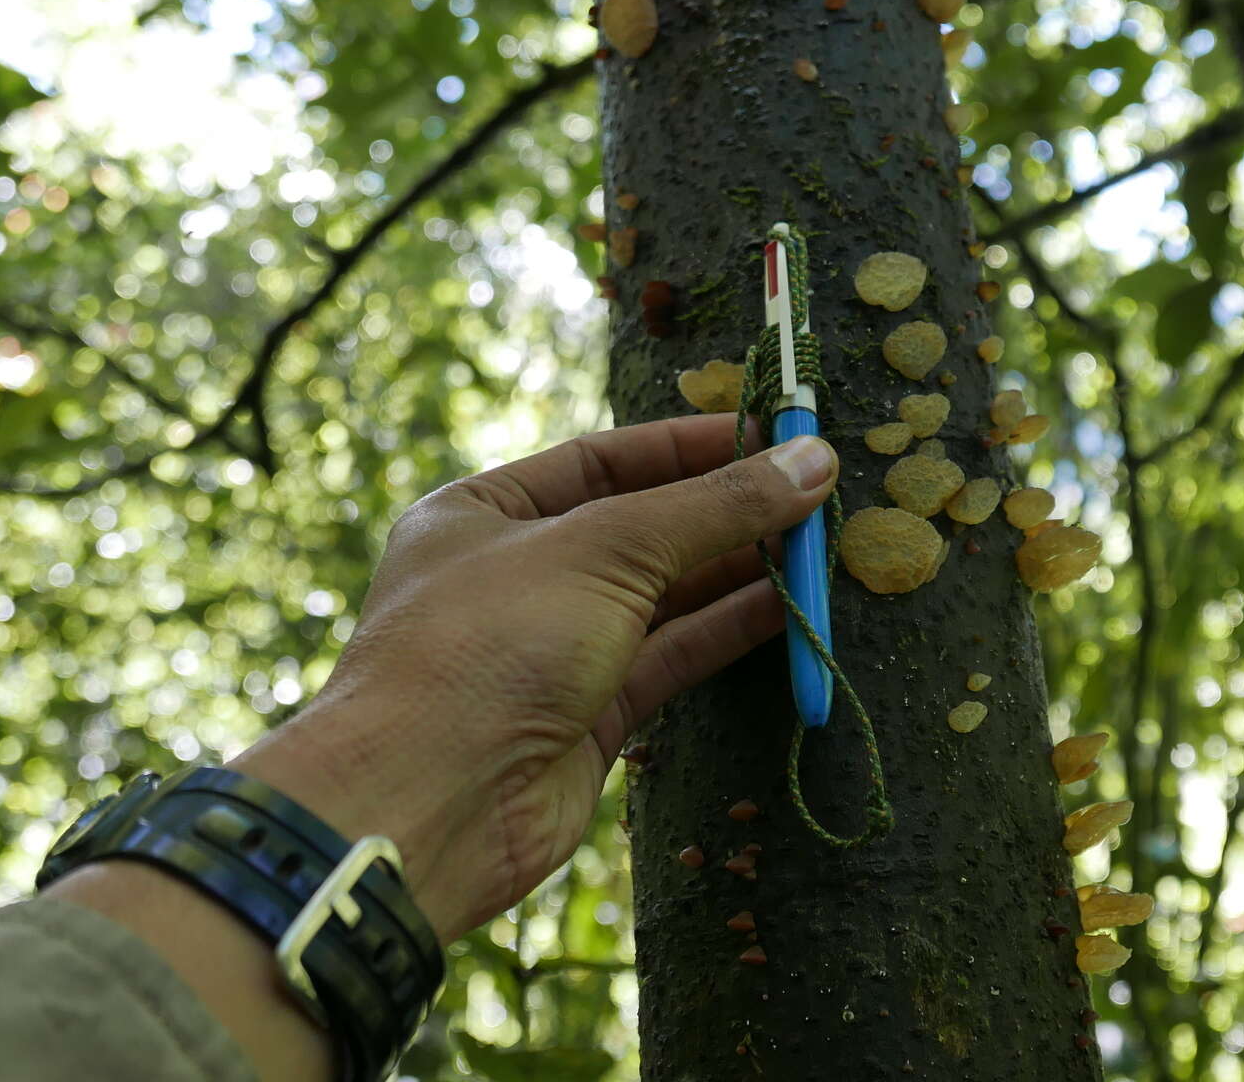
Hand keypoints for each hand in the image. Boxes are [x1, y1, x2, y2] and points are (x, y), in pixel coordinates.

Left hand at [231, 415, 836, 939]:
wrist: (426, 805)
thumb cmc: (487, 648)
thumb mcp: (604, 551)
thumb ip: (712, 507)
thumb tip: (811, 459)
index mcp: (482, 512)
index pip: (601, 459)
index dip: (687, 447)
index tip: (770, 437)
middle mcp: (515, 575)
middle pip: (639, 528)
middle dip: (726, 512)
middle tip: (815, 496)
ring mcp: (552, 649)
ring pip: (662, 597)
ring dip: (738, 572)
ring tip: (818, 550)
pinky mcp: (587, 717)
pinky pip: (670, 658)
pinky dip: (727, 632)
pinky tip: (787, 609)